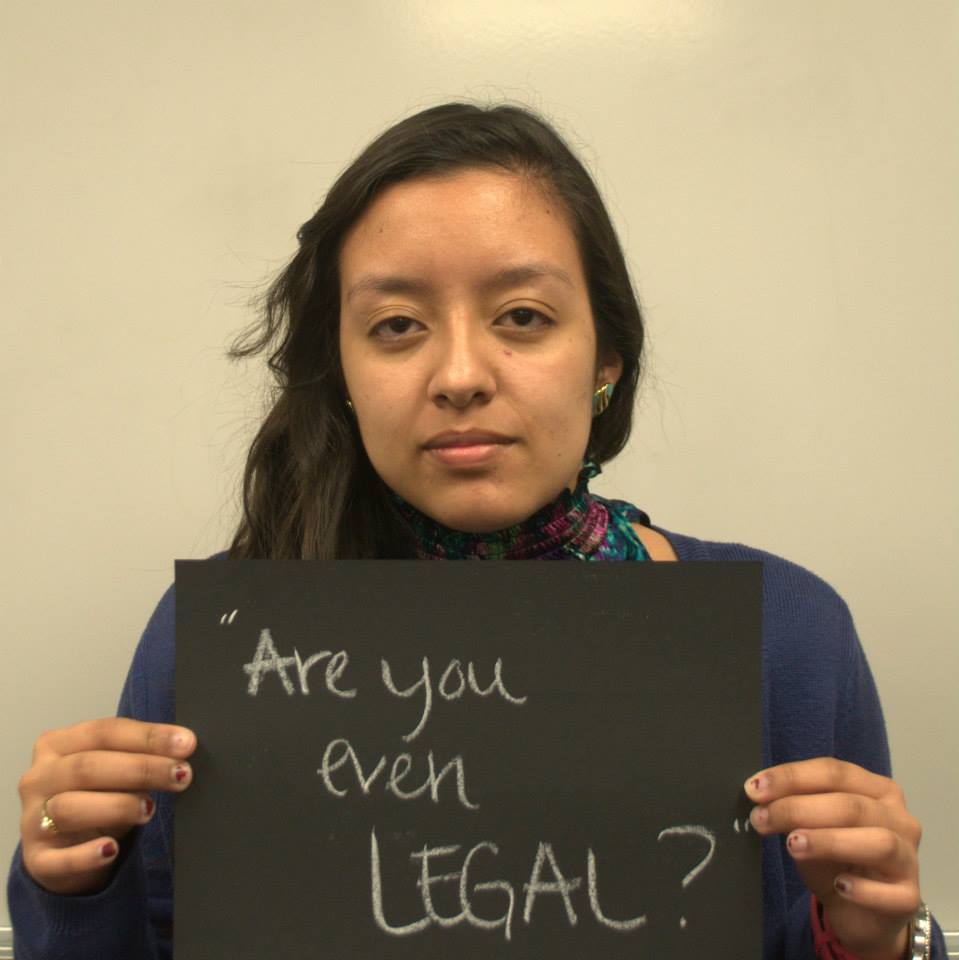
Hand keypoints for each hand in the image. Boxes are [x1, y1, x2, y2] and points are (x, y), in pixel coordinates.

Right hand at [18, 717, 196, 895]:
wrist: (66, 847)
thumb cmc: (97, 795)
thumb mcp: (115, 769)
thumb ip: (141, 754)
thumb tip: (185, 746)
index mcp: (58, 744)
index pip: (104, 732)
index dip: (148, 736)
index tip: (186, 744)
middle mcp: (40, 778)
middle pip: (88, 767)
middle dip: (141, 769)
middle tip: (182, 775)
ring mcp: (33, 820)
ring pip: (69, 808)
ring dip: (116, 806)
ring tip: (150, 810)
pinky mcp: (37, 860)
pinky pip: (58, 859)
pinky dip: (86, 855)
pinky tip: (111, 849)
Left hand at [745, 758, 920, 959]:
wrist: (861, 912)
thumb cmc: (835, 859)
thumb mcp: (810, 827)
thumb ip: (794, 809)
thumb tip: (759, 795)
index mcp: (876, 790)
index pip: (834, 772)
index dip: (792, 777)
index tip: (755, 788)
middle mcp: (899, 819)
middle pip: (850, 805)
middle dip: (798, 808)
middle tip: (761, 818)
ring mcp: (909, 859)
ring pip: (877, 842)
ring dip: (829, 841)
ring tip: (792, 845)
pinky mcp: (909, 898)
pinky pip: (890, 893)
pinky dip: (863, 889)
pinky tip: (839, 886)